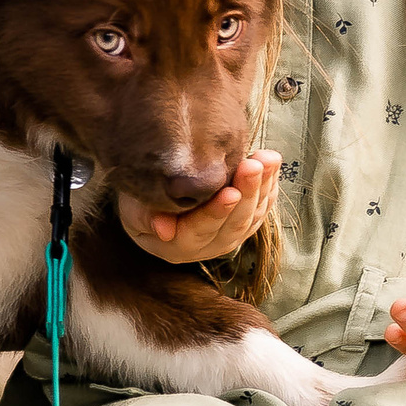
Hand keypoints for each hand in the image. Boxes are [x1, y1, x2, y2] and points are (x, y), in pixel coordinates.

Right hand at [120, 151, 279, 264]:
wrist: (153, 206)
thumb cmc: (140, 203)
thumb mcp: (133, 208)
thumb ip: (144, 216)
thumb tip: (163, 230)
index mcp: (178, 246)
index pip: (201, 229)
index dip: (217, 212)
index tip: (230, 192)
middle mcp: (208, 247)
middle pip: (233, 223)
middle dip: (247, 192)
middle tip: (254, 165)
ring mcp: (228, 238)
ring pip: (252, 216)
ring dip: (263, 187)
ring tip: (267, 159)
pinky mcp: (243, 225)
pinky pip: (262, 209)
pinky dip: (269, 187)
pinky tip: (272, 165)